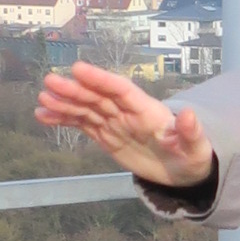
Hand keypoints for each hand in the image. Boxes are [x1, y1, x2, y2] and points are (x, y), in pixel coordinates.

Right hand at [36, 62, 212, 188]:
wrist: (183, 172)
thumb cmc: (192, 157)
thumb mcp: (198, 149)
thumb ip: (192, 132)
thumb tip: (189, 113)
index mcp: (148, 111)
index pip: (122, 90)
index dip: (101, 79)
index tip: (78, 69)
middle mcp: (128, 112)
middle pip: (98, 97)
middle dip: (75, 90)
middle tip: (49, 82)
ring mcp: (115, 123)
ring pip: (86, 109)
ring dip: (64, 103)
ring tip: (41, 100)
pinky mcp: (106, 136)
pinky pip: (82, 124)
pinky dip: (63, 119)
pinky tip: (43, 116)